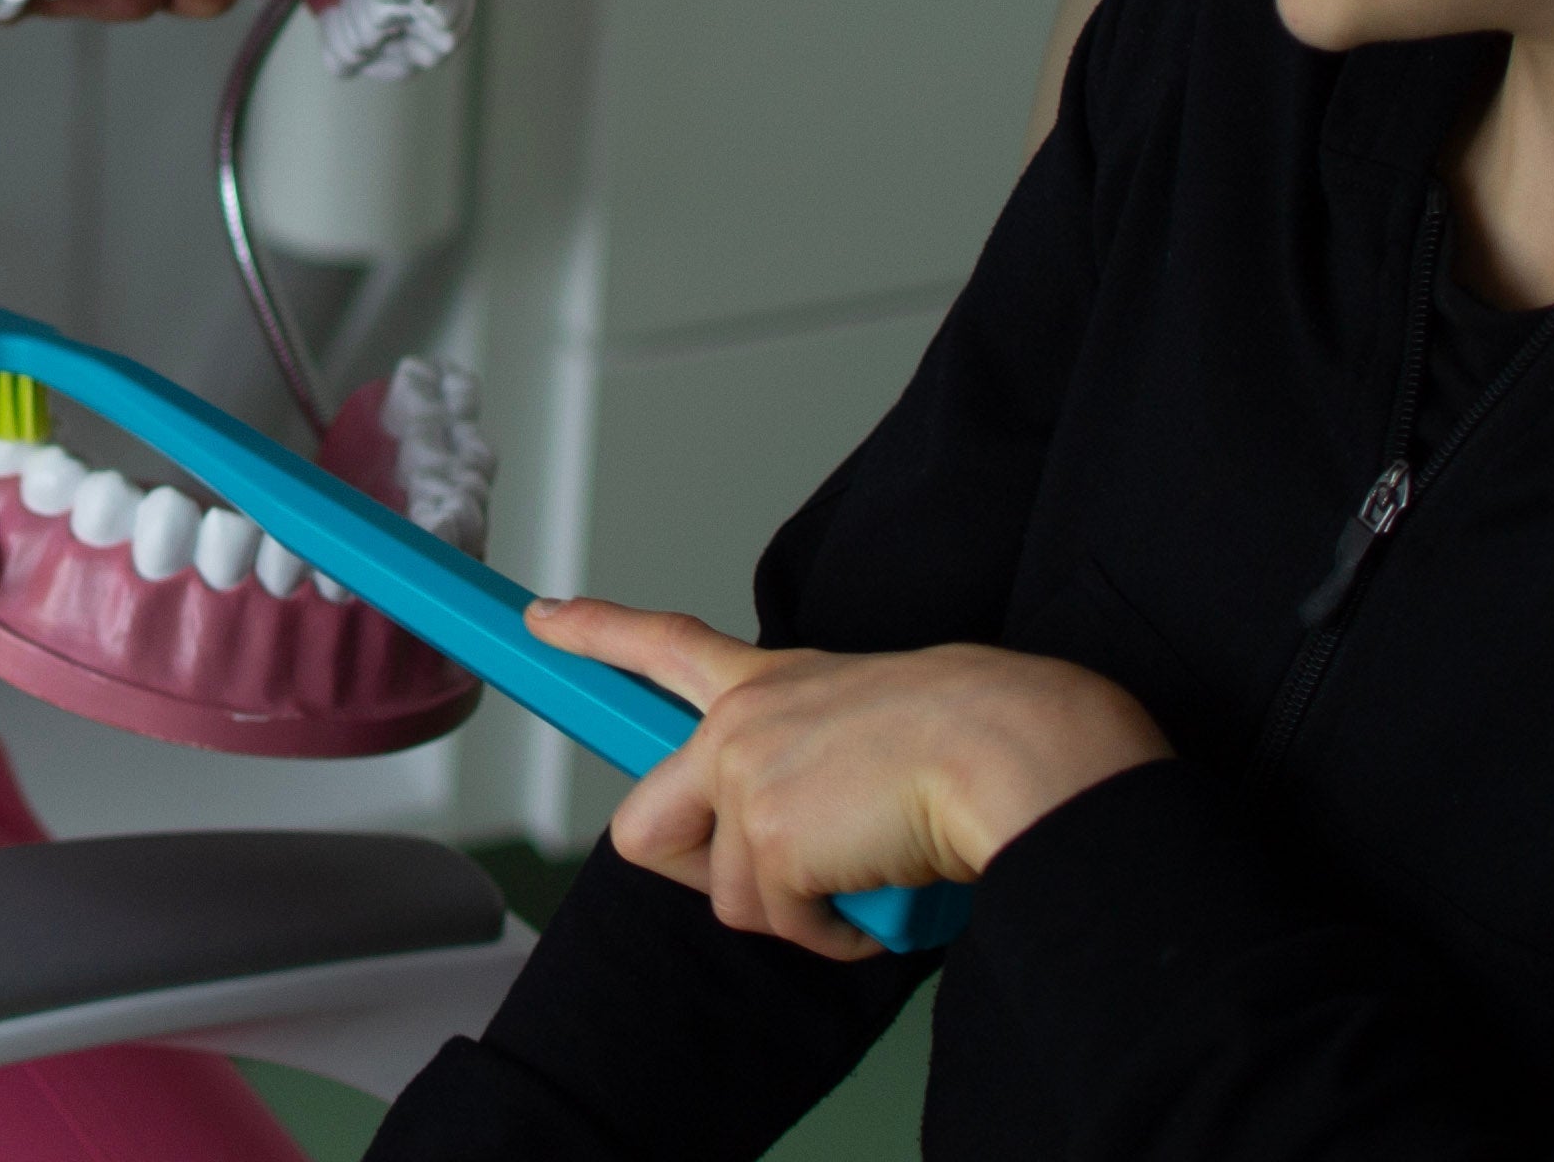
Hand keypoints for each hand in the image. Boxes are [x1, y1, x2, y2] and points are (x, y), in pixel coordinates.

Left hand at [527, 595, 1171, 960]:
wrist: (1013, 750)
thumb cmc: (985, 731)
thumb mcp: (881, 719)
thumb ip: (823, 757)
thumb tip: (835, 827)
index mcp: (774, 680)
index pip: (666, 644)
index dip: (595, 632)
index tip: (539, 621)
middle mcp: (741, 723)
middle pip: (645, 827)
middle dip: (700, 873)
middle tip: (785, 878)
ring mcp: (744, 780)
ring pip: (730, 897)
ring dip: (803, 911)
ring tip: (870, 870)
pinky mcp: (765, 842)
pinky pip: (782, 925)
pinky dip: (836, 933)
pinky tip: (880, 891)